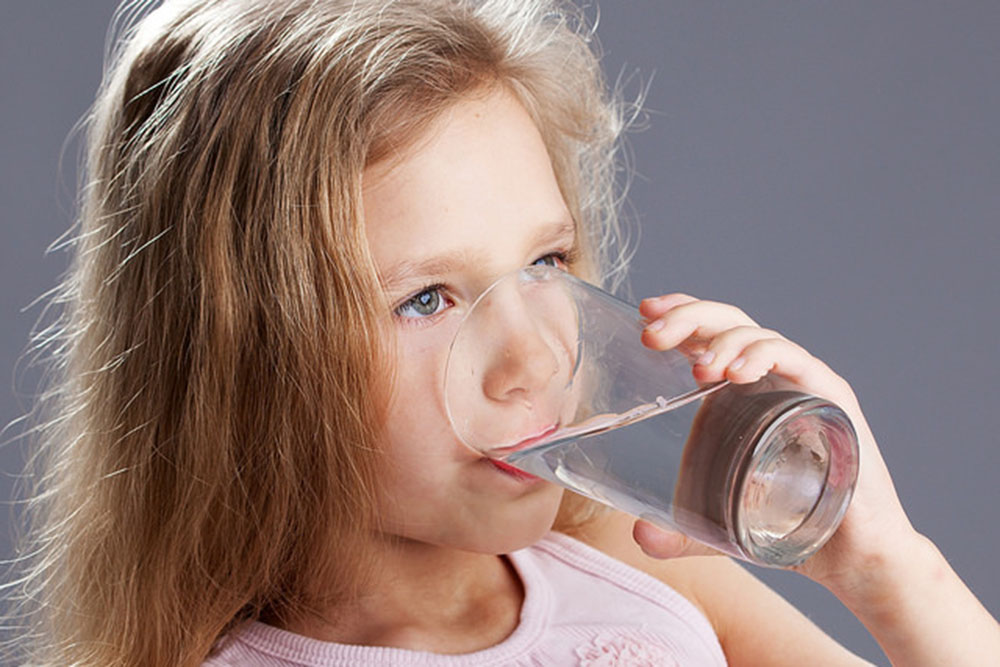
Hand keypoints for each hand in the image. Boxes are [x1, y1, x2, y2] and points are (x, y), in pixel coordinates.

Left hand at [634, 293, 919, 594]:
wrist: (851, 558)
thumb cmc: (787, 527)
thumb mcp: (717, 524)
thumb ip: (677, 532)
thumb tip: (639, 537)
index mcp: (739, 392)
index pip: (709, 332)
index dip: (679, 313)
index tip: (644, 312)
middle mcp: (770, 378)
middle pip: (727, 323)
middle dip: (688, 318)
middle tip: (651, 335)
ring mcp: (802, 383)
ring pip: (758, 336)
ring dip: (723, 341)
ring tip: (697, 368)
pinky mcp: (831, 399)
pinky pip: (796, 360)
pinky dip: (764, 357)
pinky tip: (736, 373)